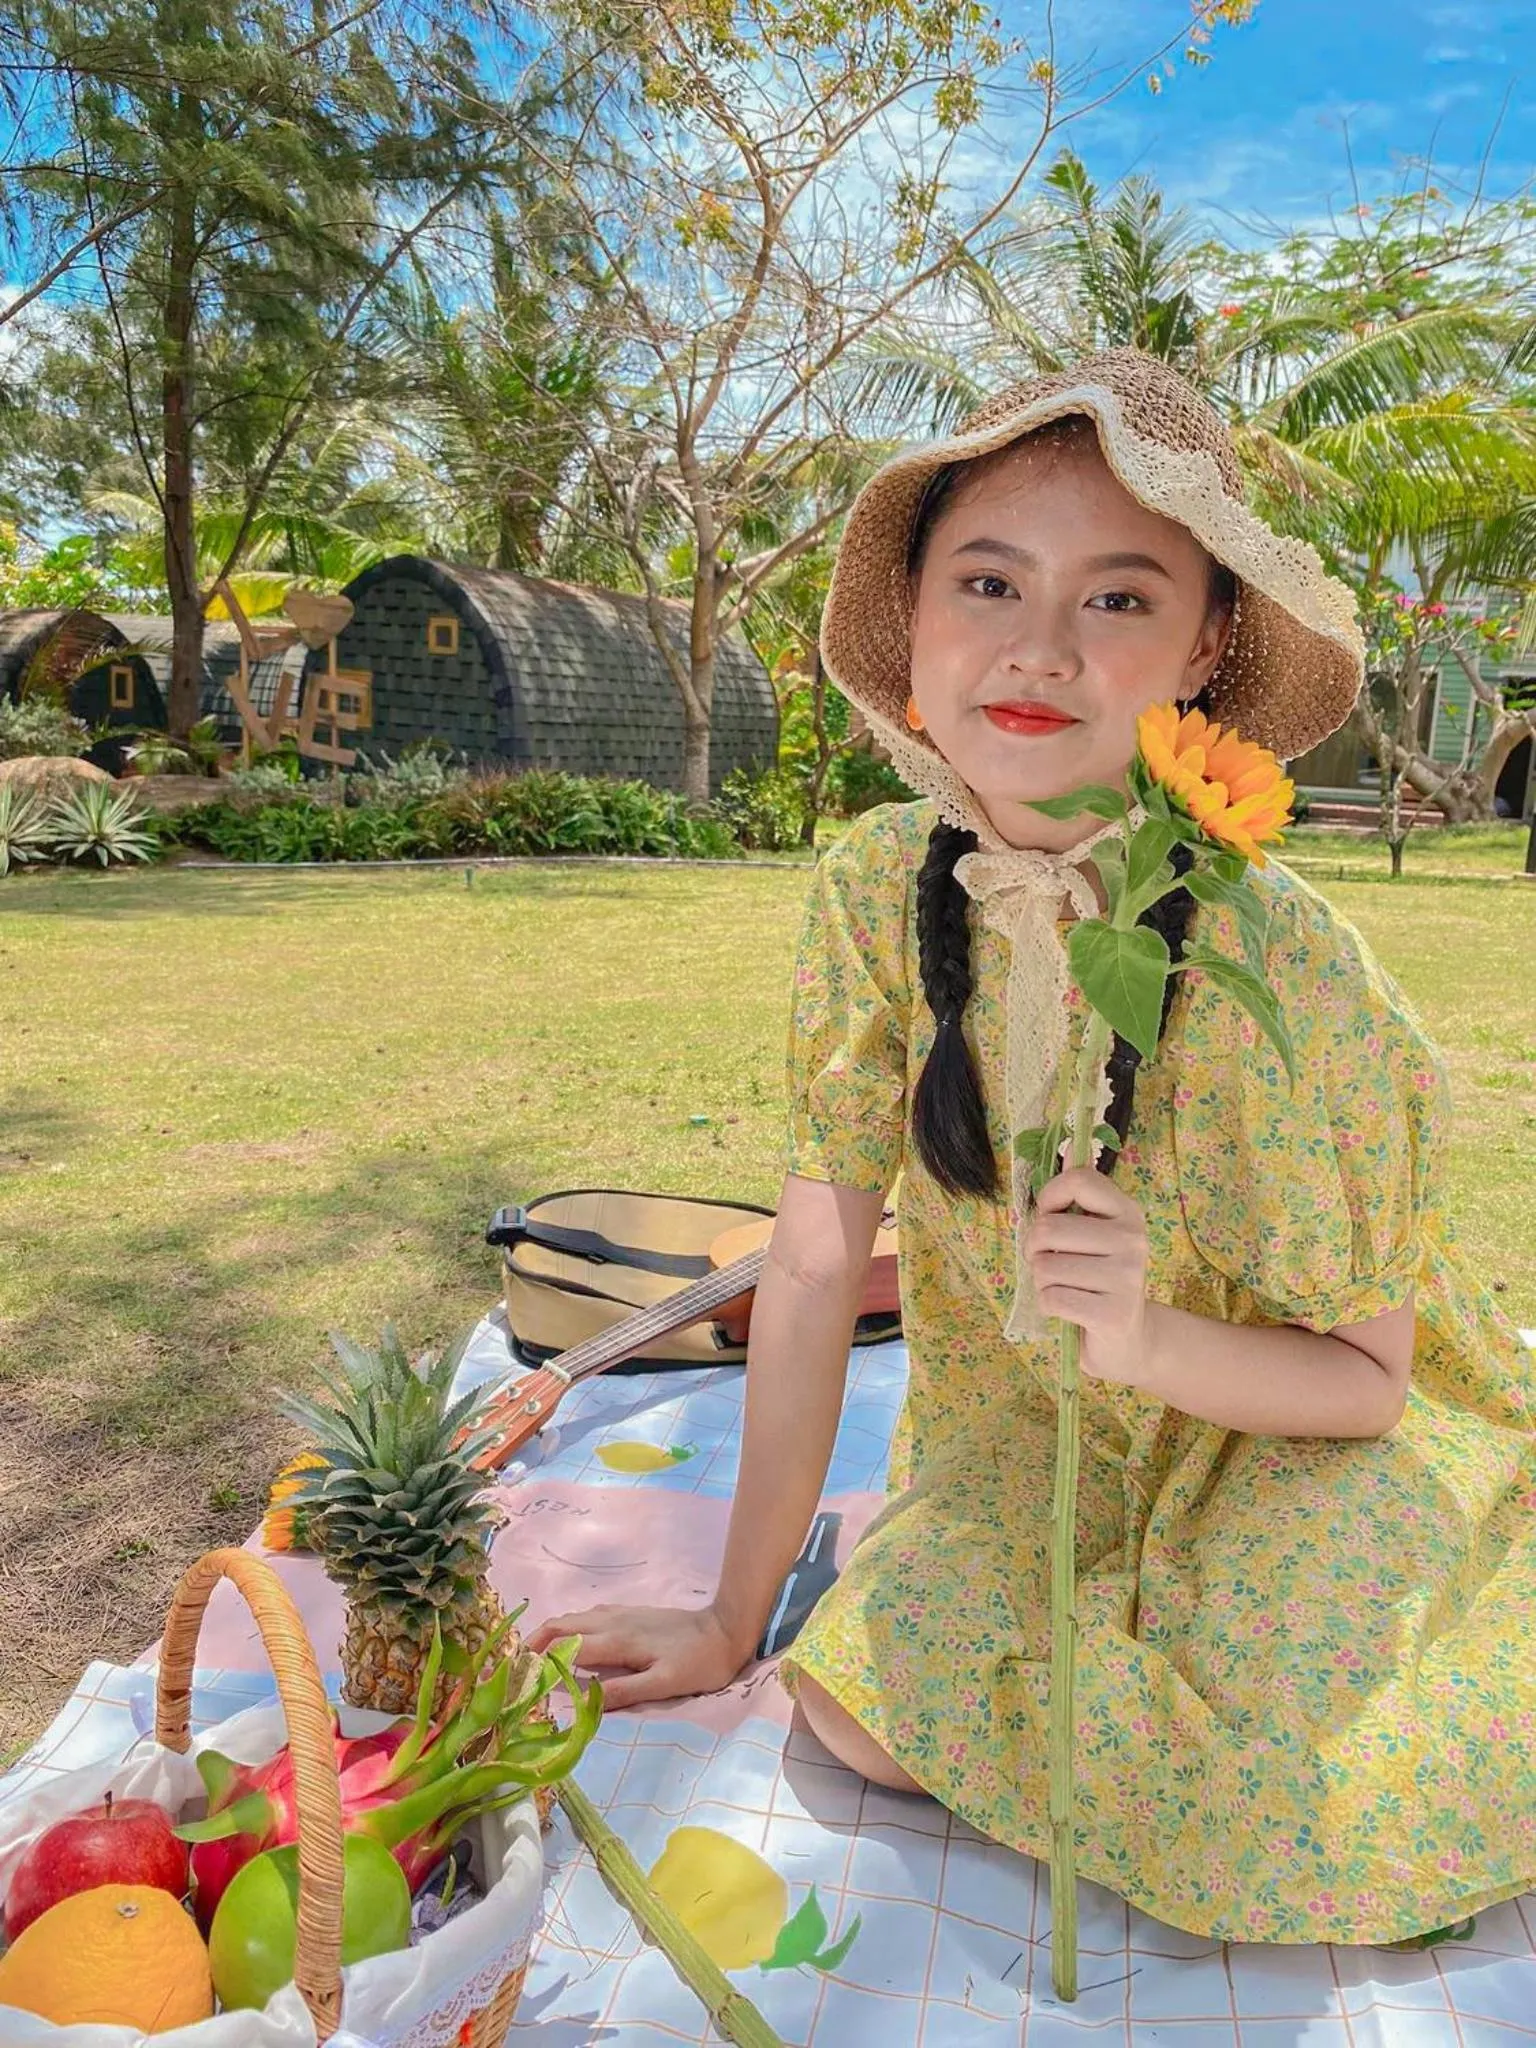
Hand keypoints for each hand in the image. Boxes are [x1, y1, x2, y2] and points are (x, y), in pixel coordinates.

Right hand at [525, 1603, 751, 1709]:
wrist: (727, 1628)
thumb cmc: (698, 1662)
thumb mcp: (663, 1685)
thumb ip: (622, 1692)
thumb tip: (581, 1701)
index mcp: (616, 1641)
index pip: (564, 1648)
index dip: (537, 1662)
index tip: (514, 1678)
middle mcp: (612, 1622)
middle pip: (562, 1626)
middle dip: (534, 1642)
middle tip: (516, 1667)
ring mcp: (621, 1614)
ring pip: (574, 1619)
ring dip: (550, 1633)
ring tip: (535, 1657)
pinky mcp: (631, 1613)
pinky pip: (589, 1617)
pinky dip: (570, 1628)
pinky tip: (572, 1642)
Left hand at [1025, 1165, 1155, 1387]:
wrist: (1128, 1340)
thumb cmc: (1098, 1280)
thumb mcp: (1093, 1233)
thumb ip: (1079, 1196)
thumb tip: (1072, 1146)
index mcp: (1127, 1212)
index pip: (1078, 1180)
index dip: (1049, 1197)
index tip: (1051, 1216)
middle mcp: (1132, 1240)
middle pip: (1048, 1228)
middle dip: (1035, 1250)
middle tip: (1052, 1263)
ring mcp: (1126, 1277)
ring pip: (1044, 1267)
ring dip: (1042, 1282)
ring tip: (1066, 1288)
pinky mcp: (1112, 1314)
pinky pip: (1051, 1298)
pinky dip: (1048, 1306)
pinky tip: (1070, 1310)